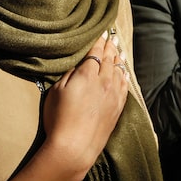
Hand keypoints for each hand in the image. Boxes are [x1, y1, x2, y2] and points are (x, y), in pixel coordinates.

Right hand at [39, 32, 127, 180]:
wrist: (74, 147)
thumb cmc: (59, 119)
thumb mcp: (56, 90)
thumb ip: (71, 74)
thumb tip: (80, 66)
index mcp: (87, 74)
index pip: (95, 52)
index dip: (98, 42)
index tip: (102, 33)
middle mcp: (104, 80)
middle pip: (109, 58)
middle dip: (110, 46)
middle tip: (112, 37)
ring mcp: (113, 94)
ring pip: (119, 70)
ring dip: (119, 58)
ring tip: (119, 50)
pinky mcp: (118, 107)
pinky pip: (124, 85)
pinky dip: (124, 74)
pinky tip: (124, 70)